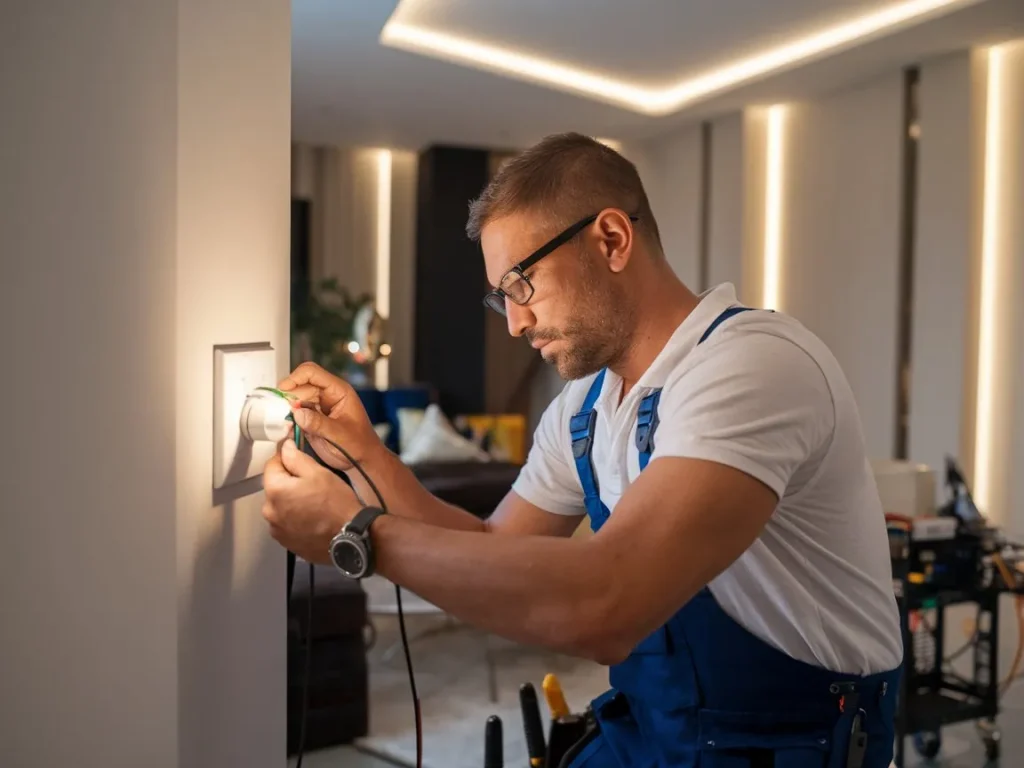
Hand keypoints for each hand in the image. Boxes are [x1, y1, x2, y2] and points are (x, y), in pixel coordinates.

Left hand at [262, 439, 361, 563]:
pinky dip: (296, 518)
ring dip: (292, 501)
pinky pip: (287, 523)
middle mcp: (270, 512)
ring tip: (315, 504)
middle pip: (275, 487)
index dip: (286, 458)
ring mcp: (277, 529)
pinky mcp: (286, 542)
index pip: (271, 465)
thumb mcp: (318, 472)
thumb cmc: (336, 504)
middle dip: (289, 482)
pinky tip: (314, 518)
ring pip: (281, 506)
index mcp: (275, 490)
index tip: (300, 458)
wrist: (350, 538)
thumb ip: (296, 457)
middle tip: (313, 484)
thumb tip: (285, 447)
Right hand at [278, 362, 382, 471]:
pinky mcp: (310, 419)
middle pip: (299, 386)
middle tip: (282, 412)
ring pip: (295, 400)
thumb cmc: (359, 445)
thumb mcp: (340, 434)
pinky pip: (294, 414)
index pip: (312, 373)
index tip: (282, 390)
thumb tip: (297, 412)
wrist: (362, 461)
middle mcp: (326, 395)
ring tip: (287, 423)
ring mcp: (317, 407)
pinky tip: (290, 429)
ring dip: (287, 410)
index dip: (295, 378)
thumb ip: (318, 423)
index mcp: (338, 391)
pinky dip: (289, 420)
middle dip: (288, 397)